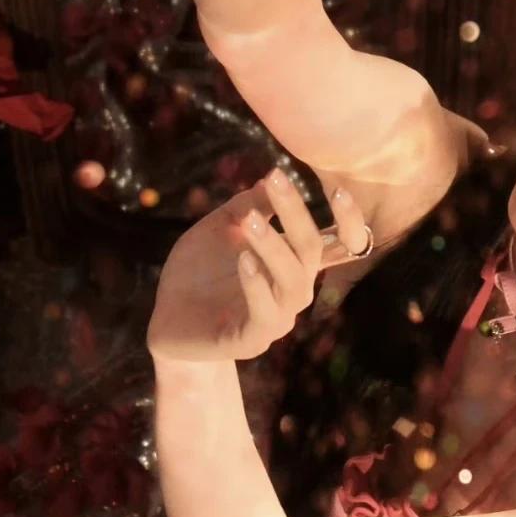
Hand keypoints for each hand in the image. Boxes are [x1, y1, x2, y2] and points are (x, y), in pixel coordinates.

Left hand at [147, 170, 370, 365]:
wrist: (166, 317)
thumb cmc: (200, 269)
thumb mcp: (221, 227)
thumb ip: (247, 206)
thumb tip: (272, 177)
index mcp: (294, 261)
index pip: (338, 243)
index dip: (349, 219)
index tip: (337, 186)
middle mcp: (293, 289)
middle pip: (312, 251)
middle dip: (296, 214)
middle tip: (276, 182)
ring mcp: (277, 317)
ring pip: (293, 283)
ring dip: (274, 248)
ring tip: (251, 222)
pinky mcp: (252, 340)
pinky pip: (265, 314)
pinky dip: (257, 285)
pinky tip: (244, 260)